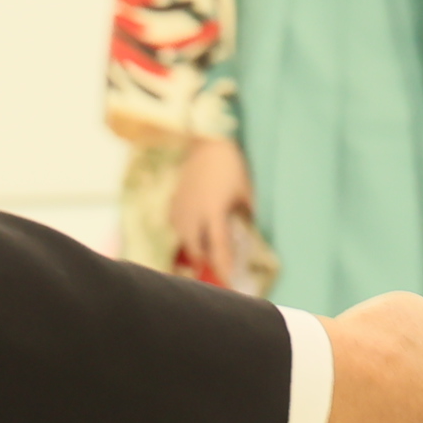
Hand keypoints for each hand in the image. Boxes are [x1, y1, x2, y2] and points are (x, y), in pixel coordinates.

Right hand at [170, 137, 253, 285]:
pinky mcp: (174, 201)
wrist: (206, 143)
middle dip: (205, 260)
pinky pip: (175, 225)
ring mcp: (181, 207)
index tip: (229, 279)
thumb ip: (246, 212)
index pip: (219, 246)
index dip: (223, 265)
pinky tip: (191, 231)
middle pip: (196, 248)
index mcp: (215, 211)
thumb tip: (249, 229)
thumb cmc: (231, 166)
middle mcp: (195, 213)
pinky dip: (184, 232)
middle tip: (216, 265)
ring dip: (194, 248)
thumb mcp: (245, 191)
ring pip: (183, 238)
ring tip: (204, 251)